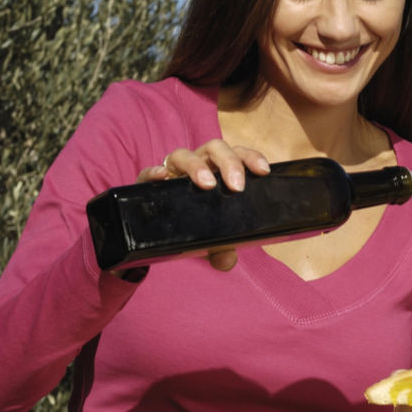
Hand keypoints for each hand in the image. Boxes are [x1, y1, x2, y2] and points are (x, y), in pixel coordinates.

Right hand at [136, 139, 270, 271]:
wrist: (158, 233)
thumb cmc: (194, 225)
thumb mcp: (211, 239)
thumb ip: (221, 249)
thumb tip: (226, 262)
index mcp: (218, 171)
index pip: (237, 154)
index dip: (251, 157)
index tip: (263, 171)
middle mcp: (198, 165)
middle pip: (214, 148)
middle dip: (228, 163)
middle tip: (236, 186)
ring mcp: (172, 172)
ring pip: (182, 154)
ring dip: (196, 166)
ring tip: (206, 183)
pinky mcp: (148, 182)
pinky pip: (148, 172)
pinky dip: (154, 171)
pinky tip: (162, 177)